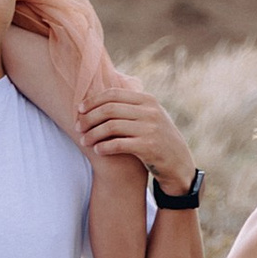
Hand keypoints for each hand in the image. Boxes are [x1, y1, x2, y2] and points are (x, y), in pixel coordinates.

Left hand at [77, 72, 193, 188]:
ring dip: (93, 134)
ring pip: (111, 126)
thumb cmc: (157, 138)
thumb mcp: (150, 116)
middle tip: (78, 127)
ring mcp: (150, 129)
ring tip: (84, 141)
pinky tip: (97, 150)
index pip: (113, 94)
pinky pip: (118, 144)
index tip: (79, 109)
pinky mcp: (148, 147)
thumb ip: (131, 105)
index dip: (93, 101)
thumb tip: (98, 97)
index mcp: (148, 100)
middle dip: (89, 118)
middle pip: (109, 109)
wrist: (178, 163)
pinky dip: (104, 147)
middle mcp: (150, 112)